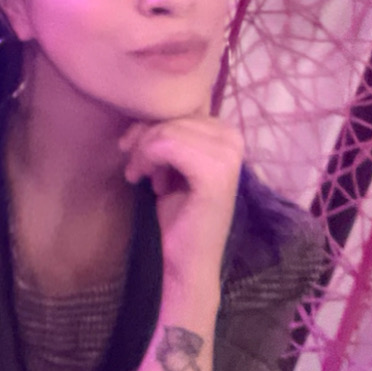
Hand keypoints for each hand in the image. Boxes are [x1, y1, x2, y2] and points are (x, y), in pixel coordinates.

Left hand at [119, 113, 243, 292]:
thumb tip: (142, 109)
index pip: (181, 109)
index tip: (139, 155)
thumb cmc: (180, 216)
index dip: (152, 126)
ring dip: (143, 152)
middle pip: (172, 117)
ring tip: (144, 177)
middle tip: (137, 168)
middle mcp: (234, 139)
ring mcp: (227, 156)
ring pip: (165, 130)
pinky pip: (165, 145)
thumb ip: (171, 135)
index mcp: (229, 134)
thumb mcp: (174, 165)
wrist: (188, 261)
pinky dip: (146, 160)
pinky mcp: (214, 173)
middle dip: (144, 139)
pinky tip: (145, 181)